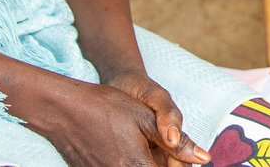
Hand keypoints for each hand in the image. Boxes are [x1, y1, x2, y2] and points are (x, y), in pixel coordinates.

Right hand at [12, 73, 207, 165]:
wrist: (64, 109)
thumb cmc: (107, 107)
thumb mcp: (146, 119)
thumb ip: (177, 143)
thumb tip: (205, 159)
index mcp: (138, 166)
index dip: (178, 163)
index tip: (178, 154)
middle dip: (165, 163)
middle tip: (163, 146)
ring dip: (147, 162)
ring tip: (141, 144)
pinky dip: (131, 163)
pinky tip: (126, 147)